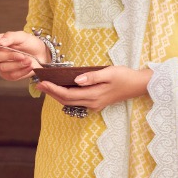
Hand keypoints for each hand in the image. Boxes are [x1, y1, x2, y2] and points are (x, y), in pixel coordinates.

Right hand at [0, 31, 46, 81]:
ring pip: (3, 68)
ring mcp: (1, 66)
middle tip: (23, 55)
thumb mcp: (22, 36)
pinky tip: (29, 66)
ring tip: (29, 60)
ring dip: (18, 64)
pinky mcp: (8, 76)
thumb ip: (10, 37)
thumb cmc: (29, 43)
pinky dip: (22, 71)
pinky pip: (11, 76)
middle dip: (11, 56)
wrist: (41, 55)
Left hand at [35, 65, 150, 110]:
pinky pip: (76, 101)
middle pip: (66, 100)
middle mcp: (92, 103)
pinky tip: (60, 88)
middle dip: (51, 93)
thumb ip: (92, 76)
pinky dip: (66, 96)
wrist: (138, 85)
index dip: (53, 89)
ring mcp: (94, 105)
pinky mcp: (96, 103)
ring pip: (70, 102)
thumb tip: (76, 79)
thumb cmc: (125, 76)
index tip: (42, 82)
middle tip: (38, 84)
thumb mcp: (109, 72)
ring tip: (45, 86)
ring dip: (57, 95)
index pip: (68, 94)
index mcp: (94, 95)